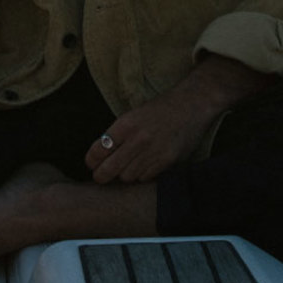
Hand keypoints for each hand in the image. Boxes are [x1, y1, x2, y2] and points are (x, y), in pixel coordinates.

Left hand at [85, 55, 272, 184]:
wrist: (191, 105)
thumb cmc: (160, 109)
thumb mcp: (134, 114)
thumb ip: (118, 134)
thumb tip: (99, 156)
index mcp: (125, 124)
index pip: (97, 151)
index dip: (91, 161)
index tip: (92, 163)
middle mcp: (137, 139)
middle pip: (108, 170)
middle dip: (101, 176)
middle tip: (101, 175)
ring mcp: (152, 151)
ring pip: (127, 177)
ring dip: (124, 174)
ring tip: (128, 166)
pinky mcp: (167, 161)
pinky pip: (145, 178)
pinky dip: (142, 175)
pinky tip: (145, 165)